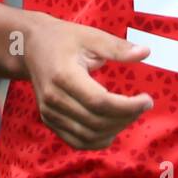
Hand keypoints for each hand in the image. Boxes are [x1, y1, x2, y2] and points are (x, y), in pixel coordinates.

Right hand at [22, 12, 153, 150]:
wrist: (31, 47)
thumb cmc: (64, 39)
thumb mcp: (91, 36)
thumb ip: (118, 47)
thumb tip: (146, 52)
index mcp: (64, 76)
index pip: (100, 102)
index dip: (127, 106)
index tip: (147, 99)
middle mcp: (54, 99)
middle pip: (96, 121)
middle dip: (126, 117)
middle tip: (143, 105)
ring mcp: (49, 113)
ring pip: (87, 136)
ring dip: (114, 130)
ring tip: (131, 114)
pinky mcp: (49, 120)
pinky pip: (76, 140)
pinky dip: (98, 140)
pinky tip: (113, 129)